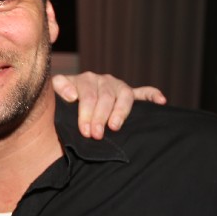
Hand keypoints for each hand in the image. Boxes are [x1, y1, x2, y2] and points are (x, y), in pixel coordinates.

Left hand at [51, 72, 166, 138]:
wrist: (69, 99)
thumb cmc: (61, 102)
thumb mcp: (55, 94)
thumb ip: (59, 89)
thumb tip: (70, 95)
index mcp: (85, 80)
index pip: (87, 95)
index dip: (85, 113)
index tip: (84, 130)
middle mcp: (102, 80)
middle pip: (104, 98)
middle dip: (100, 117)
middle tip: (96, 135)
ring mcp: (117, 86)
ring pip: (123, 96)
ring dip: (120, 111)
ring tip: (115, 126)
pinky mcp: (129, 92)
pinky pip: (143, 92)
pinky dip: (153, 95)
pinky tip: (161, 101)